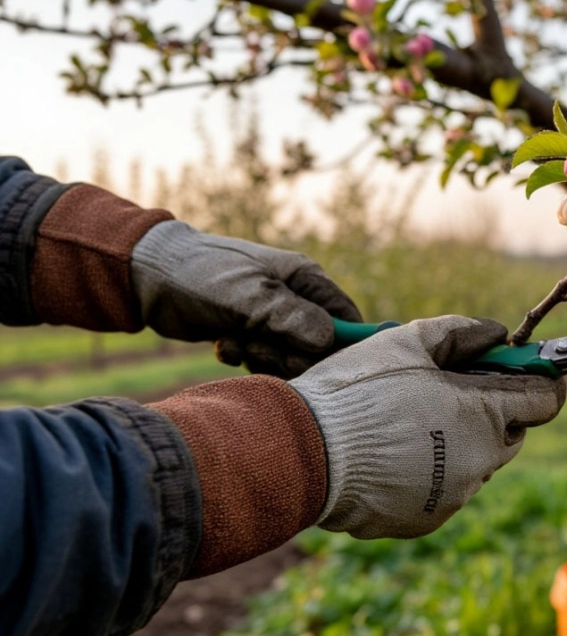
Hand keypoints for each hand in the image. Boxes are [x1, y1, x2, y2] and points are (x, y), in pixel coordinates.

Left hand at [130, 221, 361, 377]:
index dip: (341, 345)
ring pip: (288, 357)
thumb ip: (291, 318)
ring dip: (262, 358)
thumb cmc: (204, 274)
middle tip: (258, 347)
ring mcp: (272, 318)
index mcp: (307, 280)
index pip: (347, 319)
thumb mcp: (249, 295)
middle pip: (318, 347)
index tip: (316, 360)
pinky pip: (262, 361)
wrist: (150, 275)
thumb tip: (328, 341)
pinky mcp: (250, 334)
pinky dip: (242, 357)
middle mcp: (296, 299)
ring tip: (235, 341)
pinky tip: (222, 343)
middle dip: (289, 355)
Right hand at [289, 315, 565, 539]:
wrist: (305, 454)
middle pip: (512, 433)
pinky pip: (446, 491)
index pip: (545, 399)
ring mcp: (456, 495)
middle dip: (493, 412)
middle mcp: (480, 460)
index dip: (536, 381)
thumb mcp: (408, 341)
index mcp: (484, 413)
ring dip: (460, 444)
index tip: (521, 372)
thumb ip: (461, 333)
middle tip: (451, 393)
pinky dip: (433, 474)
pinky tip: (395, 457)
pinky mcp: (430, 519)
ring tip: (411, 425)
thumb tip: (497, 333)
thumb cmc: (358, 391)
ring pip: (477, 463)